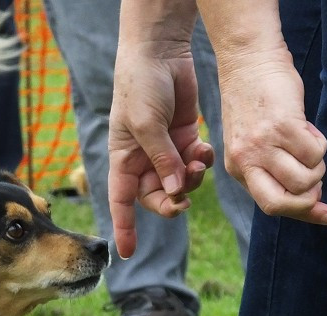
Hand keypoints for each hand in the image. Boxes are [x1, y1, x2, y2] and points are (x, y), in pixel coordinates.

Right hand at [108, 45, 213, 257]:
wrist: (160, 52)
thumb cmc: (141, 86)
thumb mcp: (147, 125)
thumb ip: (163, 160)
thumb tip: (176, 191)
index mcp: (123, 160)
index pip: (121, 202)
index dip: (124, 228)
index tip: (126, 253)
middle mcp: (144, 160)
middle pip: (157, 197)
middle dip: (172, 201)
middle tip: (184, 199)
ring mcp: (166, 150)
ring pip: (181, 182)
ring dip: (192, 178)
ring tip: (199, 161)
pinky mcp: (186, 138)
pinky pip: (196, 162)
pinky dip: (203, 161)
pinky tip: (205, 149)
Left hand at [218, 49, 326, 224]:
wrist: (249, 63)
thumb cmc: (258, 105)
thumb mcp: (258, 143)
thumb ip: (276, 170)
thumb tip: (317, 199)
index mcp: (237, 169)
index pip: (271, 206)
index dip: (304, 214)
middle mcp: (245, 161)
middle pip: (281, 203)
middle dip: (308, 199)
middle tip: (316, 175)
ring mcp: (262, 144)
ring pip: (303, 179)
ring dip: (317, 166)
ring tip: (308, 144)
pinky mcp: (282, 125)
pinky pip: (314, 151)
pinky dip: (320, 144)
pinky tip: (307, 127)